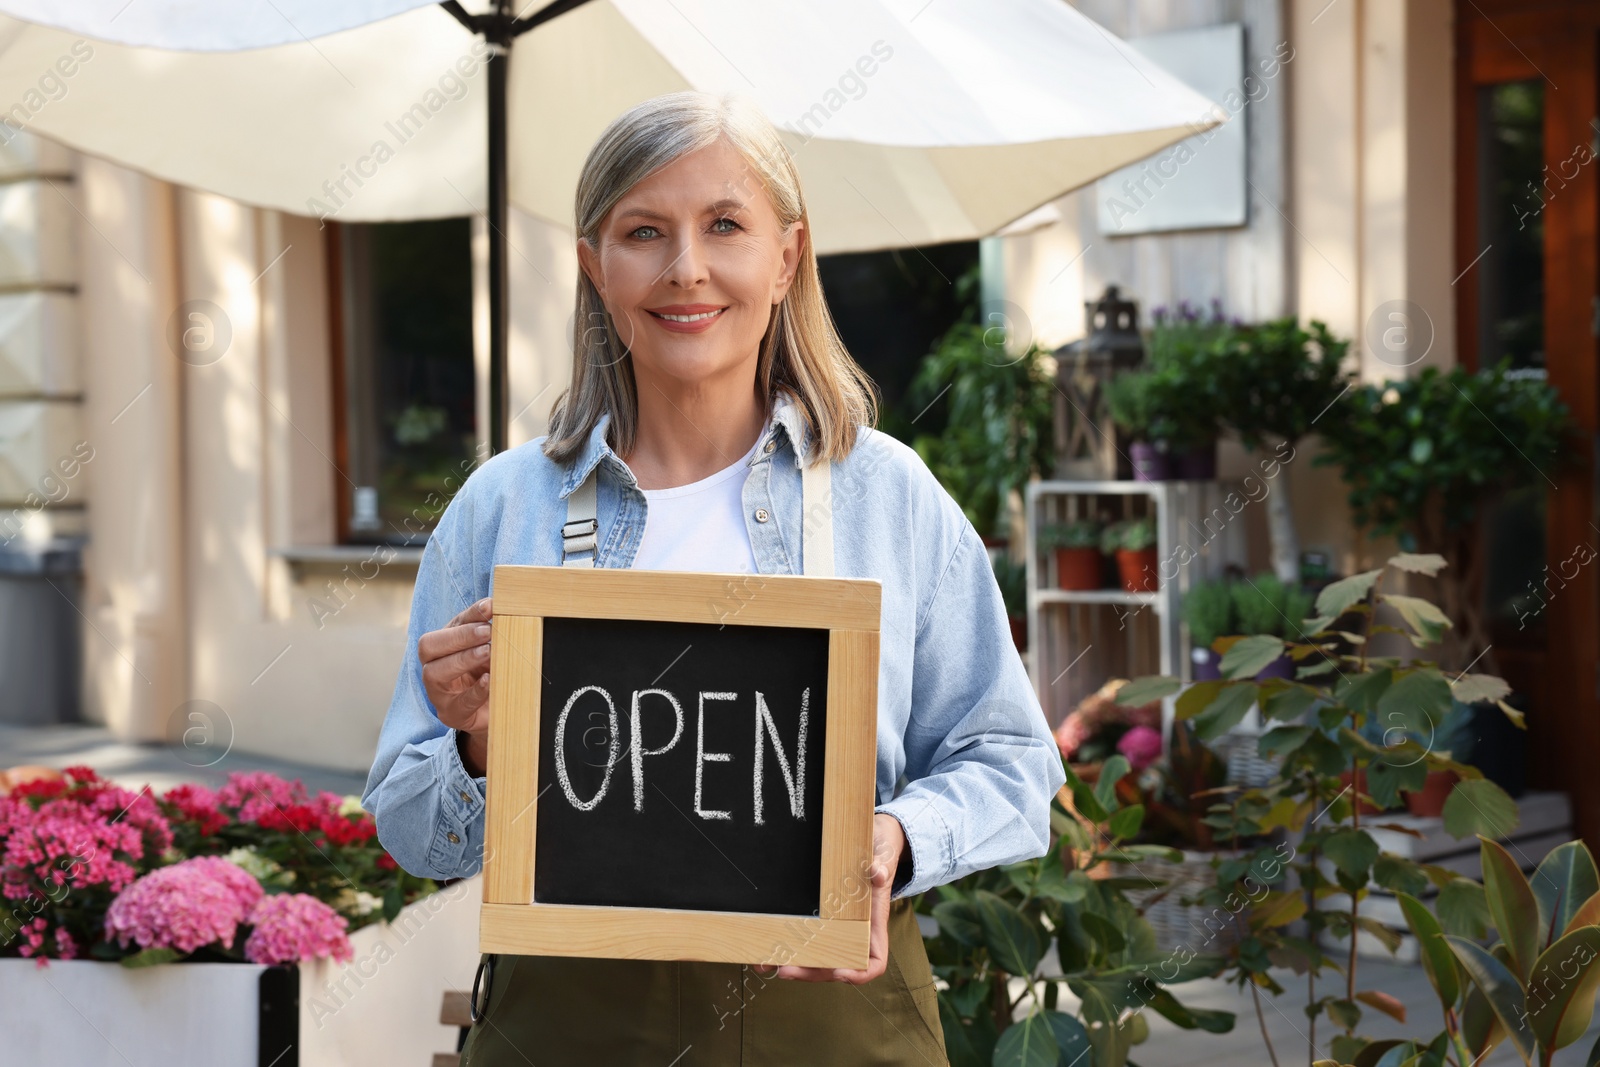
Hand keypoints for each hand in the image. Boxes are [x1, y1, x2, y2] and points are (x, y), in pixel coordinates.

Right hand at [418, 597, 493, 774]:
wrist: (494, 710)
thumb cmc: (487, 673)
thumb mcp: (488, 649)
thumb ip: (489, 630)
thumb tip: (498, 607)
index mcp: (442, 646)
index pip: (447, 625)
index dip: (469, 615)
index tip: (490, 607)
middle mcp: (432, 666)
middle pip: (429, 647)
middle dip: (459, 636)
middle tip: (487, 631)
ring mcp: (438, 693)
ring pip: (434, 673)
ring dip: (462, 659)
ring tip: (487, 651)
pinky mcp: (452, 714)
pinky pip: (459, 703)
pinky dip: (475, 690)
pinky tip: (489, 679)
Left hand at [770, 813, 905, 983]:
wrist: (873, 840)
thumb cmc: (880, 853)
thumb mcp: (883, 856)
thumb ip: (881, 866)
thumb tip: (876, 872)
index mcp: (873, 925)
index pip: (874, 962)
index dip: (858, 973)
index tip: (839, 971)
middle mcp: (855, 932)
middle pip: (836, 966)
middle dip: (811, 972)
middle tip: (785, 970)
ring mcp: (837, 927)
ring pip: (818, 957)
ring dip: (793, 964)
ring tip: (766, 963)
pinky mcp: (821, 917)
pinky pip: (805, 938)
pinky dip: (787, 946)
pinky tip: (766, 946)